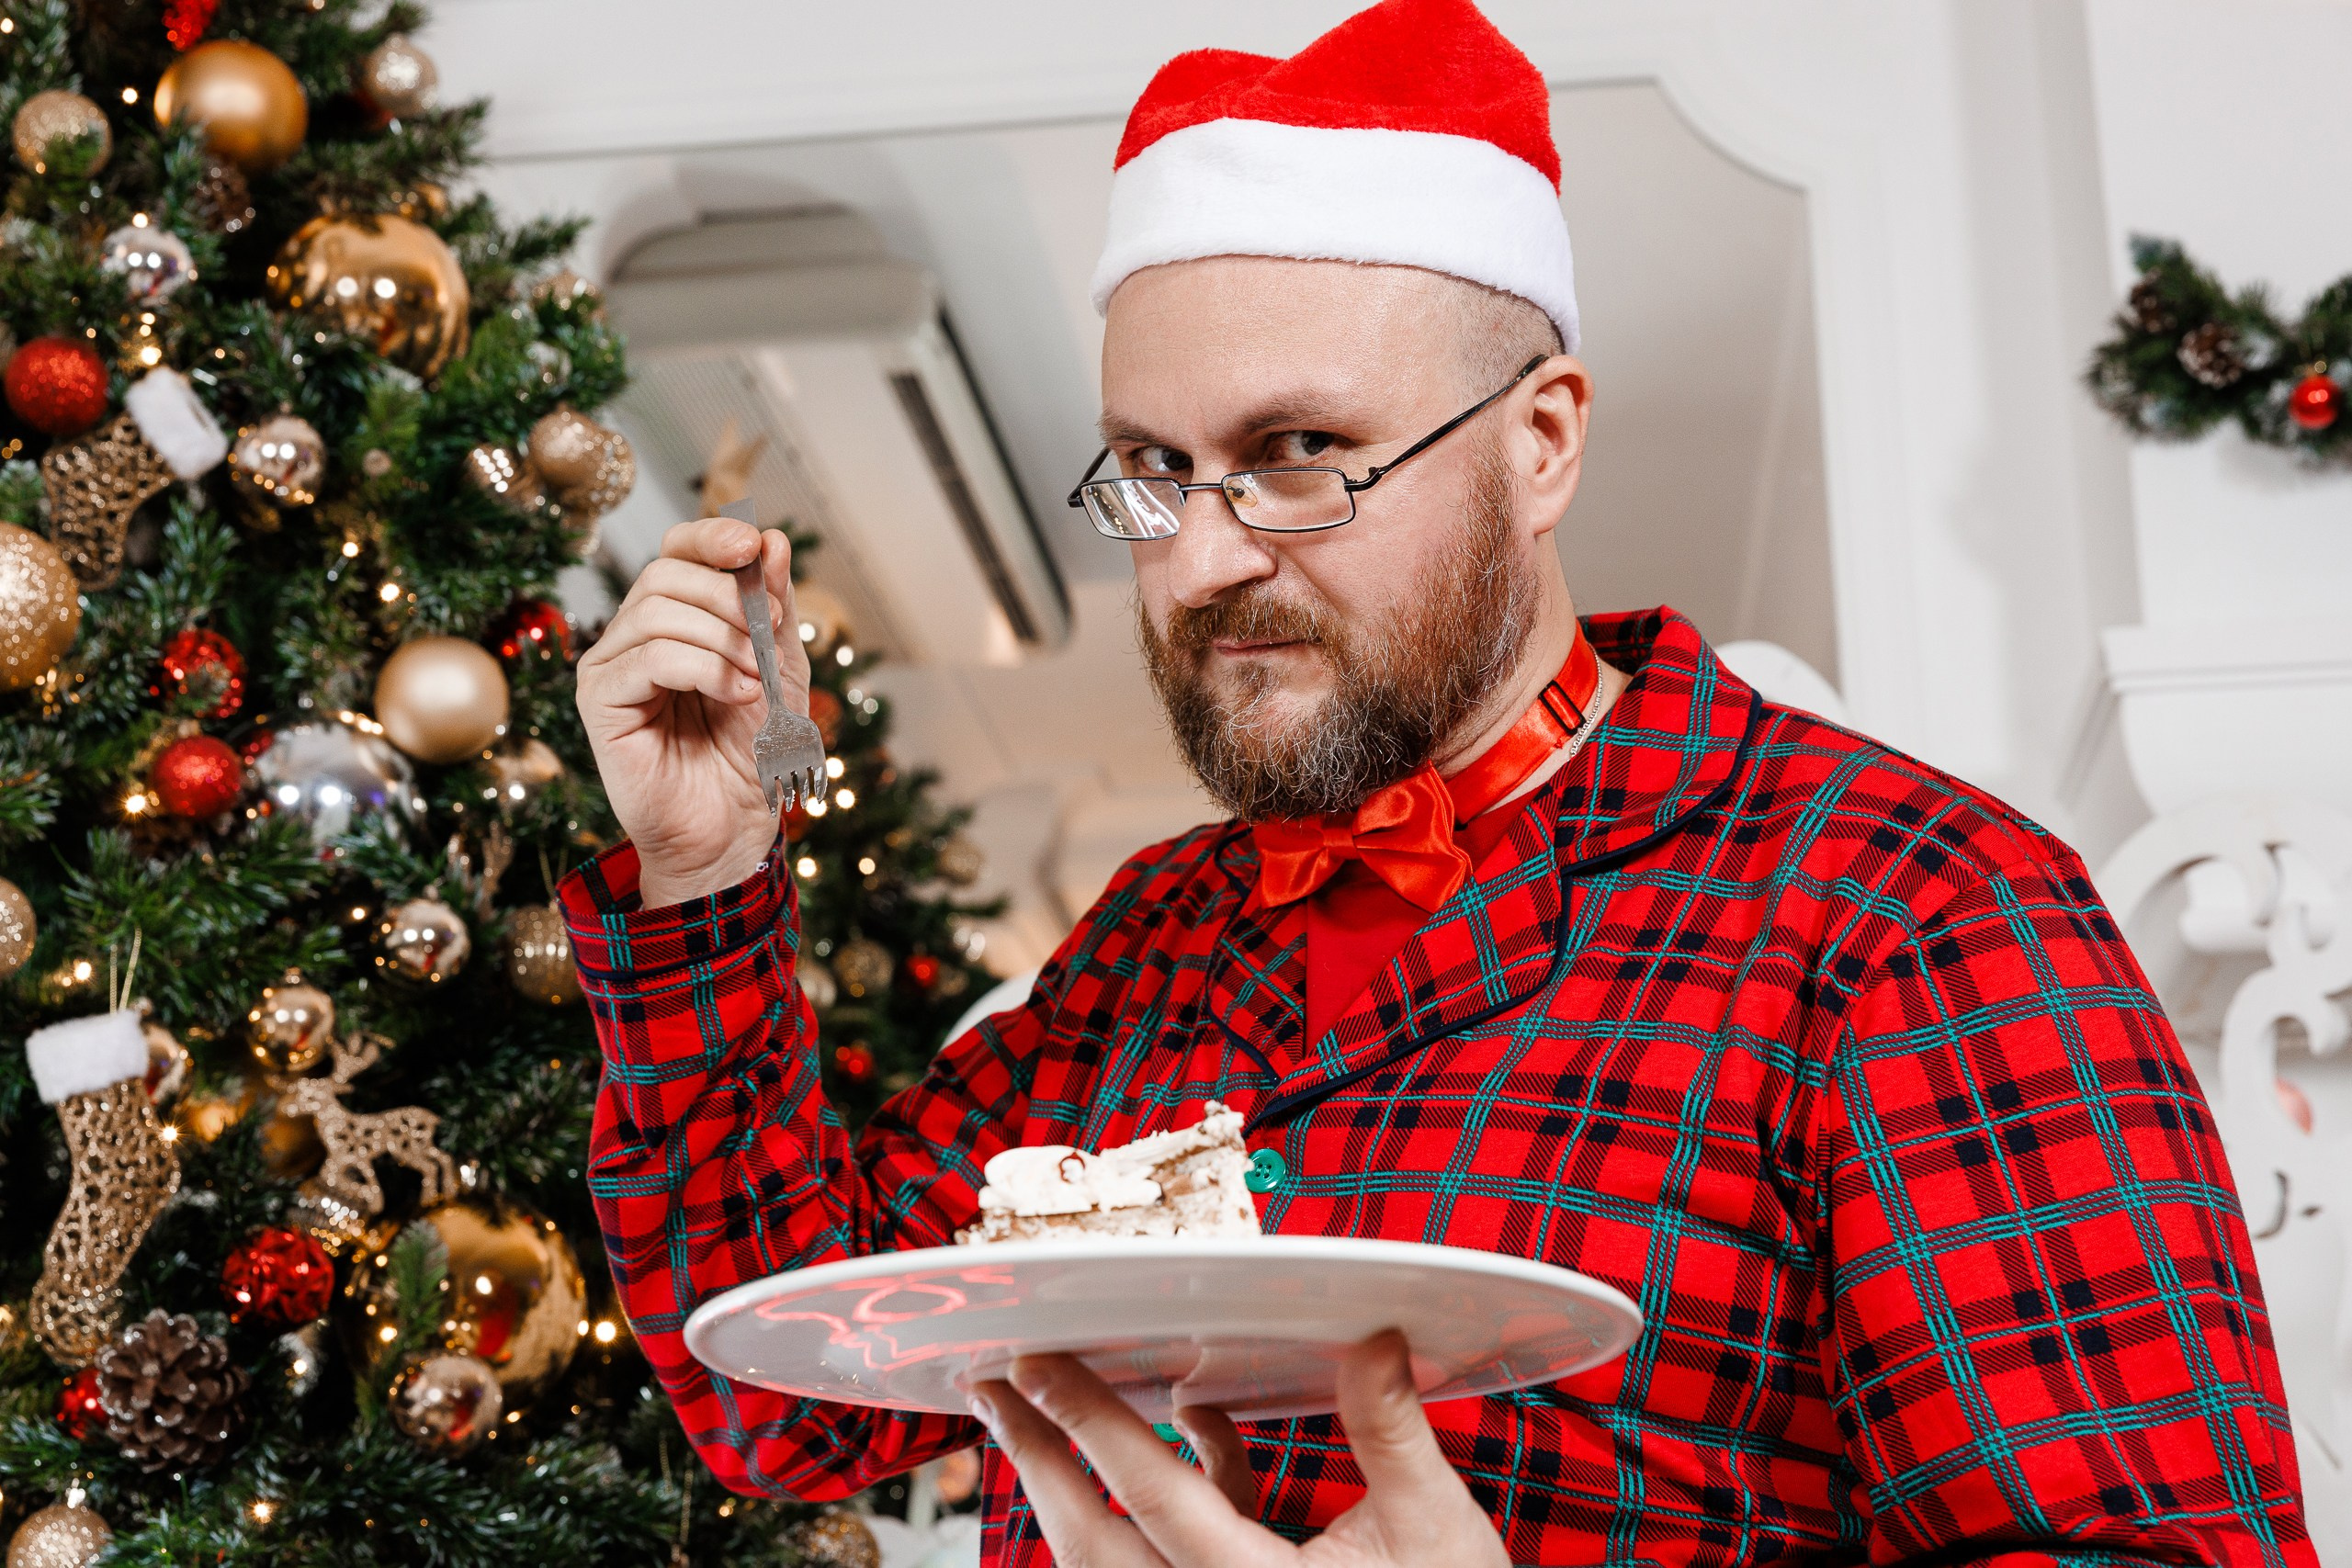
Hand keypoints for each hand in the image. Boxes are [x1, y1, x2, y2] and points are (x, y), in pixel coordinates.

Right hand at [575, 517, 809, 906]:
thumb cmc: (752, 750)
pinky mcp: (600, 702)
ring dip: (722, 639)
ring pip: (655, 613)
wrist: (735, 825)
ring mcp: (609, 667)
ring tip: (757, 679)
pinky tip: (739, 694)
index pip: (676, 551)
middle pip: (664, 573)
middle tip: (771, 630)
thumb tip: (771, 538)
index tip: (753, 546)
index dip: (710, 537)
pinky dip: (704, 669)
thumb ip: (772, 605)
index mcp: (671, 619)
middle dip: (728, 595)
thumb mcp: (779, 666)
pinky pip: (648, 659)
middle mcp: (631, 636)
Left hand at [969, 1331, 1508, 1567]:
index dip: (1089, 1424)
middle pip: (1095, 1543)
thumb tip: (1372, 1335)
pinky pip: (1170, 1559)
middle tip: (997, 1387)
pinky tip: (1193, 1424)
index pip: (1152, 1496)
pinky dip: (1162, 1496)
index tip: (1037, 1367)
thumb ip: (1390, 1428)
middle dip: (1040, 1459)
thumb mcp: (1434, 1525)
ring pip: (1117, 1560)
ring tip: (1045, 1412)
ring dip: (1080, 1484)